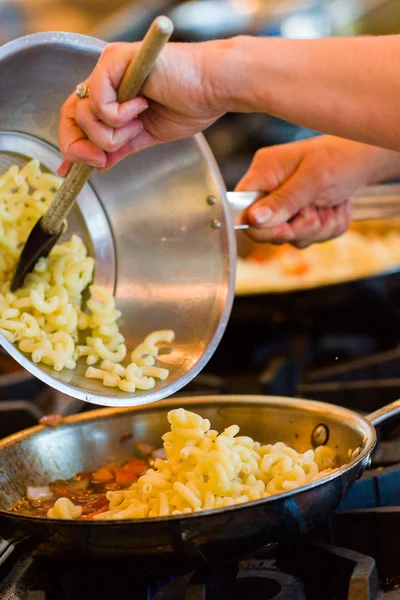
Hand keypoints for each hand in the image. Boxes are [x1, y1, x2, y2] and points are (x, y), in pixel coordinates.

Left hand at [58, 41, 224, 174]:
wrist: (213, 88)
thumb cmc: (191, 104)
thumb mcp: (146, 135)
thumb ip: (119, 147)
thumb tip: (97, 165)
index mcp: (112, 93)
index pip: (77, 120)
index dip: (73, 145)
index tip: (75, 169)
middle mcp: (106, 78)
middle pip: (69, 115)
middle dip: (80, 146)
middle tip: (100, 159)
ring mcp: (109, 68)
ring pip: (84, 115)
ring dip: (113, 132)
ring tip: (139, 122)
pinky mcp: (115, 60)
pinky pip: (98, 102)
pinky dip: (119, 116)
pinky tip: (142, 106)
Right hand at [236, 135, 394, 247]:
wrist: (366, 159)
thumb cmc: (340, 158)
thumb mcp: (313, 179)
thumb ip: (283, 200)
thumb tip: (253, 218)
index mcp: (263, 173)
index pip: (242, 209)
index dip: (261, 227)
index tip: (286, 229)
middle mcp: (270, 190)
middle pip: (268, 231)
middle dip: (299, 227)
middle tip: (316, 211)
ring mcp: (286, 206)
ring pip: (293, 238)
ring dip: (319, 227)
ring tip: (331, 204)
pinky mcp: (302, 217)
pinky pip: (310, 238)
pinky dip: (328, 227)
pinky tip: (336, 207)